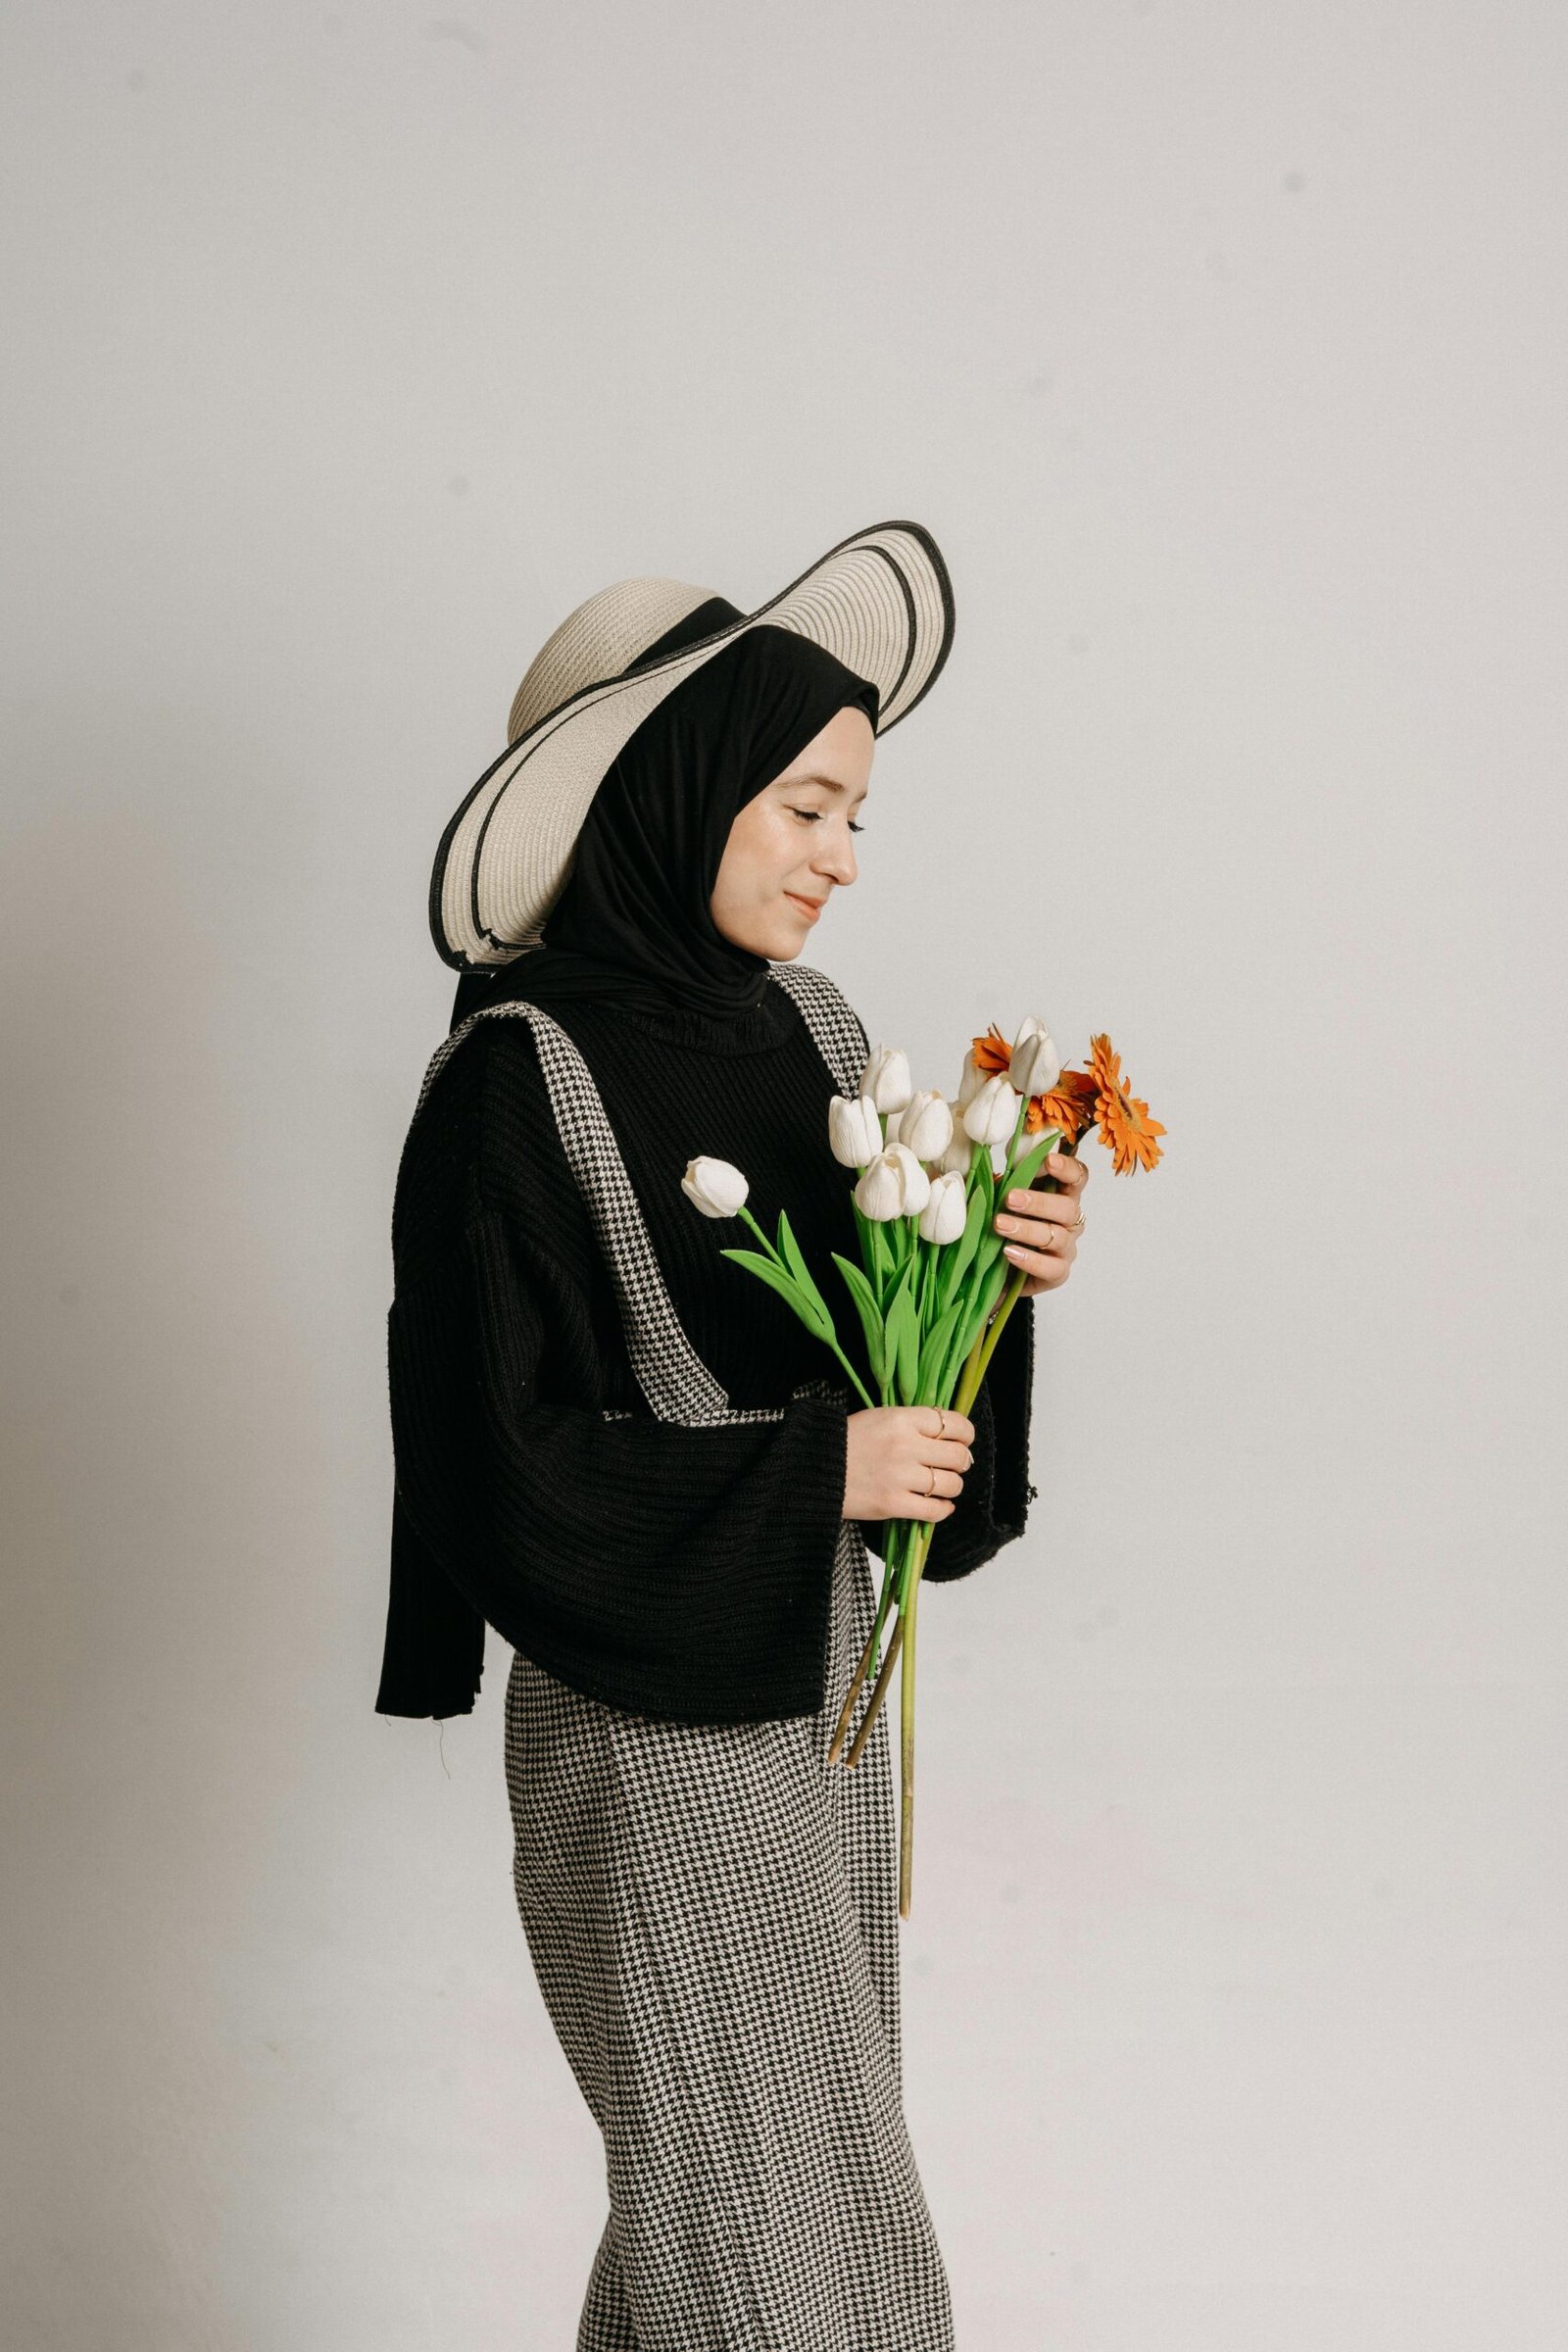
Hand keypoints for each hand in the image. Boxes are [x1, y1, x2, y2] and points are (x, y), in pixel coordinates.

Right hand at [842, 1405, 975, 1523]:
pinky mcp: (893, 1504)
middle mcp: (905, 1446)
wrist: (814, 1469)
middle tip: (954, 1465)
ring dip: (952, 1486)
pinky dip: (942, 1510)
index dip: (965, 1434)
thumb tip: (950, 1436)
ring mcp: (900, 1477)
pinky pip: (935, 1510)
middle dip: (961, 1462)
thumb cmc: (847, 1441)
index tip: (963, 1440)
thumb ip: (913, 1423)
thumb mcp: (879, 1417)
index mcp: (902, 1419)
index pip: (953, 1424)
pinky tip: (938, 1506)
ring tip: (942, 1486)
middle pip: (958, 1455)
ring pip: (951, 1484)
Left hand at [992, 1145, 1090, 1294]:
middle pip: (1068, 1208)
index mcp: (1059, 1195)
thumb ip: (998, 1182)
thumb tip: (982, 1163)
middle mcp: (1068, 1221)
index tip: (1048, 1161)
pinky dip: (1030, 1259)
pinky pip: (1052, 1268)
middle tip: (1011, 1199)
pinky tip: (1009, 1252)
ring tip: (999, 1225)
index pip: (1077, 1177)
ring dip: (1027, 1229)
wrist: (990, 1272)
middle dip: (1039, 1202)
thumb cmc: (997, 1227)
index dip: (1067, 1168)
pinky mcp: (1057, 1274)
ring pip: (1058, 1236)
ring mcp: (1065, 1248)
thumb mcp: (995, 1200)